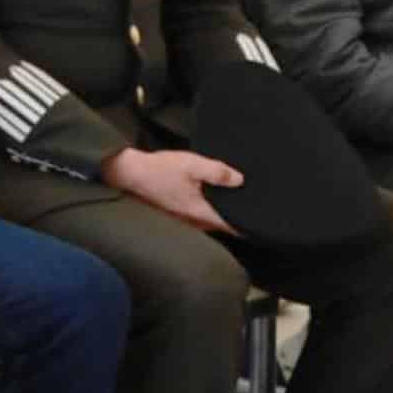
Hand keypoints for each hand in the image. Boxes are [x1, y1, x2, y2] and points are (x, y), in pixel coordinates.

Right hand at [100, 147, 241, 233]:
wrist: (131, 174)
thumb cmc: (162, 170)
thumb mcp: (192, 165)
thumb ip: (217, 173)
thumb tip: (240, 180)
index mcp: (201, 213)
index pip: (231, 226)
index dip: (247, 226)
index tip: (261, 222)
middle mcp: (194, 222)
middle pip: (222, 225)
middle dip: (237, 218)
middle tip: (253, 208)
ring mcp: (185, 220)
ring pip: (210, 220)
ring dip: (222, 214)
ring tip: (236, 201)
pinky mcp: (177, 213)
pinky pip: (200, 215)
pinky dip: (210, 210)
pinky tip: (212, 198)